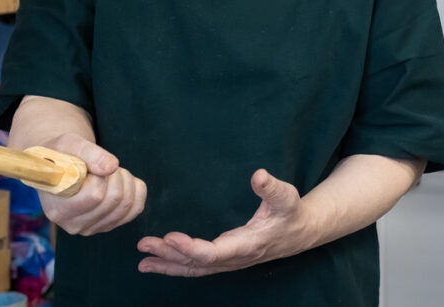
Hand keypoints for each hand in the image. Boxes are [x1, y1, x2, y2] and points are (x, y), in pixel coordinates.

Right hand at [36, 134, 146, 235]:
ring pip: (127, 204)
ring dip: (124, 179)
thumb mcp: (67, 144)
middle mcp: (74, 224)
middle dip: (114, 174)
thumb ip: (88, 153)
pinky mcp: (108, 225)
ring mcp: (92, 228)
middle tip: (102, 164)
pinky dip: (135, 188)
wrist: (60, 167)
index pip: (95, 196)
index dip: (100, 175)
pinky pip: (136, 208)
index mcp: (58, 209)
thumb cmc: (61, 155)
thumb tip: (112, 166)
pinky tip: (120, 179)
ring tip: (108, 171)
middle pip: (114, 200)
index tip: (90, 165)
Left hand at [137, 169, 313, 276]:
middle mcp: (235, 259)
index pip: (213, 253)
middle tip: (143, 243)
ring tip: (142, 262)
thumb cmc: (291, 212)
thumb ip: (271, 187)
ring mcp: (229, 262)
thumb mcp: (287, 197)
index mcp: (247, 245)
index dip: (189, 248)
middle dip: (169, 255)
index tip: (169, 236)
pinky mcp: (225, 260)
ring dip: (168, 265)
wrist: (300, 232)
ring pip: (195, 269)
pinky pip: (198, 268)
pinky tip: (158, 264)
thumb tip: (259, 175)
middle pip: (197, 263)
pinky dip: (177, 267)